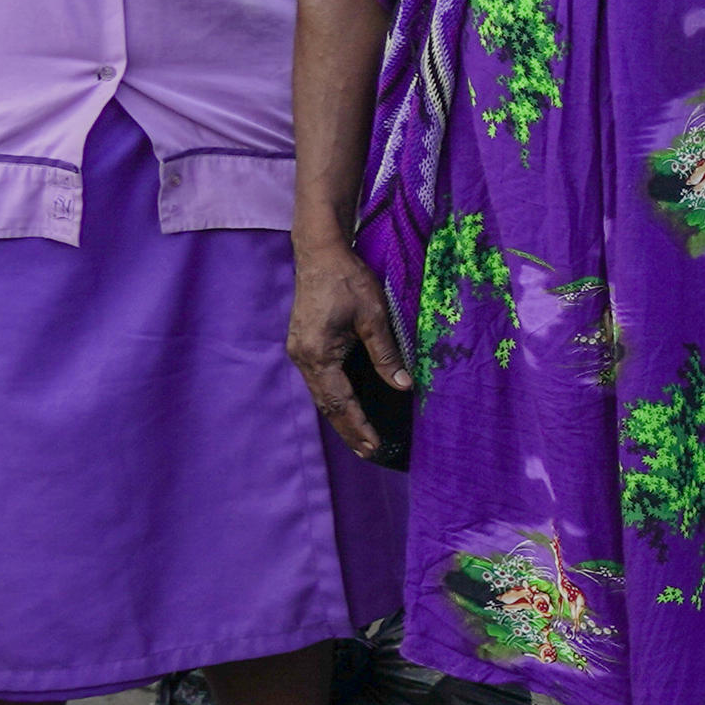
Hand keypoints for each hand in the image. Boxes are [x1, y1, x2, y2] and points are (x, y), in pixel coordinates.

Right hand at [287, 238, 412, 460]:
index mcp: (317, 353)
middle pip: (326, 404)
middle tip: (369, 452)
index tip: (374, 446)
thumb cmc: (348, 280)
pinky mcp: (304, 344)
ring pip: (320, 394)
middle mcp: (303, 356)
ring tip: (360, 438)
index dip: (358, 426)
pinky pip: (318, 380)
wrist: (320, 252)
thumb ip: (387, 354)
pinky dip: (334, 398)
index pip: (340, 401)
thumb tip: (404, 386)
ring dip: (340, 417)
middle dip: (348, 429)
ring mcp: (300, 351)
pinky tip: (346, 408)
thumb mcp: (374, 316)